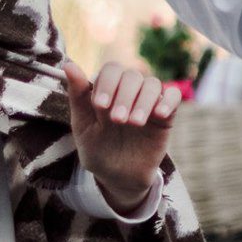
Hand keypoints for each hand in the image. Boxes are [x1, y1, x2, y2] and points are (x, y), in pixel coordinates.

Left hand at [64, 61, 181, 212]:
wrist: (118, 177)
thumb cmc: (97, 150)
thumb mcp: (83, 125)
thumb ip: (78, 95)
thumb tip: (68, 64)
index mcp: (108, 90)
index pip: (112, 70)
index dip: (107, 83)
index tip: (100, 106)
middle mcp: (128, 92)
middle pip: (132, 76)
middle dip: (124, 96)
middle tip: (117, 120)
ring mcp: (148, 102)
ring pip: (152, 84)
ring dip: (143, 101)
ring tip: (135, 123)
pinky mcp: (165, 115)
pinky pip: (173, 96)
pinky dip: (168, 101)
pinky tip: (159, 114)